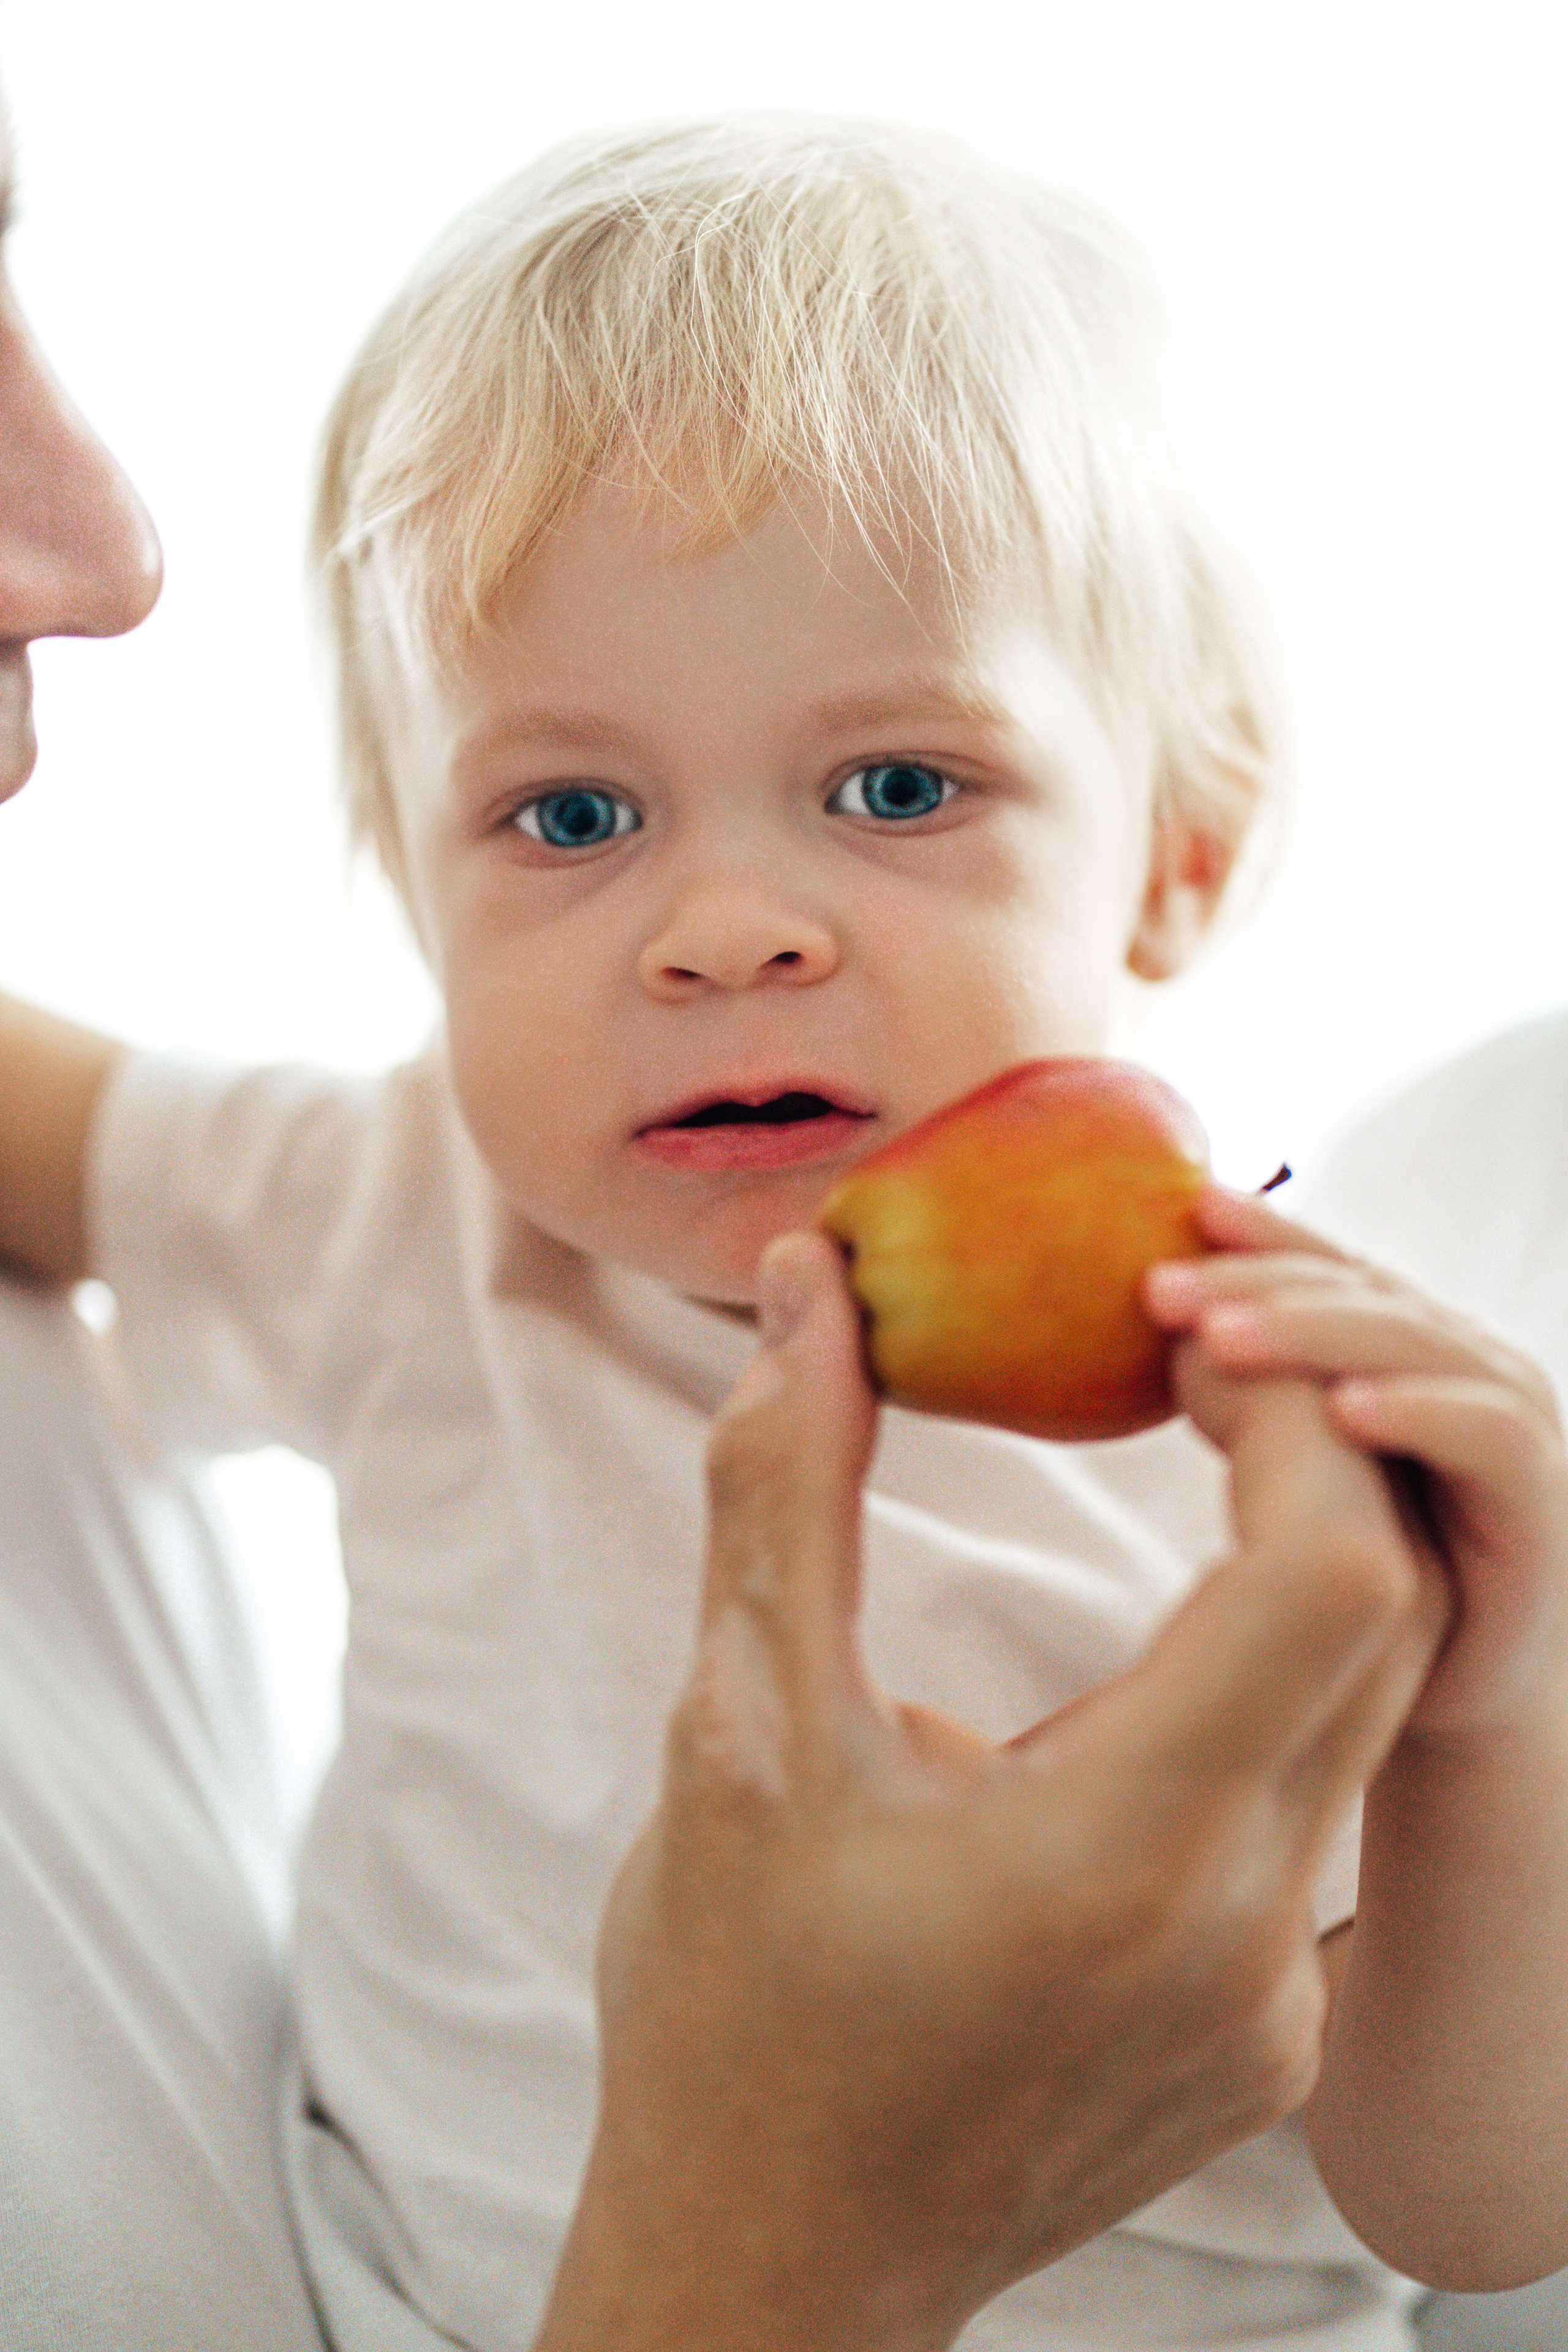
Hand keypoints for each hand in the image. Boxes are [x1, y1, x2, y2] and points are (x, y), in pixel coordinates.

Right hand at [539, 1229, 1444, 2351]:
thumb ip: (785, 1483)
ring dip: (1308, 1557)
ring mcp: (1276, 1993)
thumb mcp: (735, 1727)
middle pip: (1387, 1622)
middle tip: (1193, 1356)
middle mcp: (1245, 1931)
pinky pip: (1326, 1806)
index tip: (1186, 1324)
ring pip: (1373, 1711)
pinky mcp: (1271, 2025)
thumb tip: (809, 1283)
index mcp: (1125, 1853)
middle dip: (1313, 1453)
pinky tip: (1166, 1649)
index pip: (1330, 1576)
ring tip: (1193, 1457)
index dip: (1292, 1415)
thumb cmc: (733, 2011)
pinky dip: (1279, 1679)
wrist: (775, 2264)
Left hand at [1145, 1186, 1567, 1737]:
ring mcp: (1505, 1424)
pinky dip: (1421, 1411)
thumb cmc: (1352, 1580)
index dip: (1258, 1236)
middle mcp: (1458, 1366)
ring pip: (1417, 1343)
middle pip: (1360, 1292)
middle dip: (1257, 1280)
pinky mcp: (1539, 1500)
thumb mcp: (1286, 1473)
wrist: (1449, 1705)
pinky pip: (1488, 1434)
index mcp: (1395, 1345)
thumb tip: (1156, 1330)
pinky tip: (1345, 1409)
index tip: (1177, 1210)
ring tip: (1220, 1338)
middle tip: (1160, 1286)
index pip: (1325, 1268)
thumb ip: (1245, 1395)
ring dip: (1315, 1333)